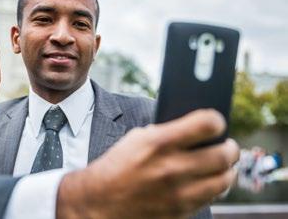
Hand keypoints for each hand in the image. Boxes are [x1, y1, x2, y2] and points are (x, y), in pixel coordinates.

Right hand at [57, 109, 239, 218]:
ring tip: (222, 165)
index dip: (217, 121)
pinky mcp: (180, 211)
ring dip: (227, 170)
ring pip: (224, 180)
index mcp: (158, 143)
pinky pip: (211, 198)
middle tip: (227, 145)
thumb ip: (167, 132)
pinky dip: (214, 188)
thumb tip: (197, 130)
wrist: (100, 201)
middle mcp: (172, 168)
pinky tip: (209, 181)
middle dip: (230, 148)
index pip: (206, 124)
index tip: (217, 123)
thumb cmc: (117, 166)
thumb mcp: (137, 139)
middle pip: (223, 155)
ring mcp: (178, 193)